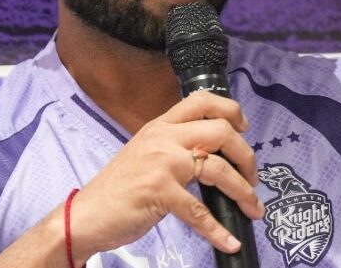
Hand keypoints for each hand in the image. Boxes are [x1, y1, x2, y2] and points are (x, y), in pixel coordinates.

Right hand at [68, 91, 263, 261]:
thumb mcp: (145, 154)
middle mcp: (162, 138)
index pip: (202, 100)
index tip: (244, 129)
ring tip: (253, 208)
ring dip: (243, 191)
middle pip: (220, 132)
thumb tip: (211, 154)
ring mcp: (162, 163)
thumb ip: (173, 146)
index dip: (231, 111)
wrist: (87, 214)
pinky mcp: (160, 192)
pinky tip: (228, 240)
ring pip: (218, 169)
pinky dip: (219, 230)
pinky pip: (200, 212)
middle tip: (253, 177)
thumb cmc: (118, 189)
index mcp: (159, 126)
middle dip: (246, 156)